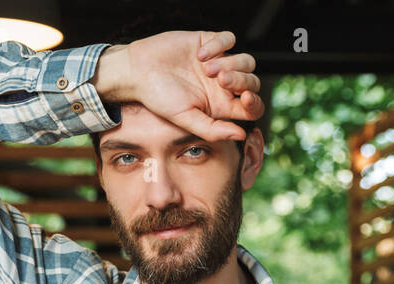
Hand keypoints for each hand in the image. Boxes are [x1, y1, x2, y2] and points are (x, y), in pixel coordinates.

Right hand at [97, 30, 263, 142]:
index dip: (254, 103)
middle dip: (241, 80)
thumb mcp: (185, 119)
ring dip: (231, 63)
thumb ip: (212, 130)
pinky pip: (229, 39)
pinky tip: (200, 54)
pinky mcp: (210, 41)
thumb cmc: (159, 99)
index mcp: (221, 106)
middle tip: (219, 80)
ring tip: (206, 68)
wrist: (138, 71)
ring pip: (246, 61)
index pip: (251, 107)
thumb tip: (240, 135)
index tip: (243, 99)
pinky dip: (219, 45)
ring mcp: (219, 62)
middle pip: (252, 82)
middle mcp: (224, 85)